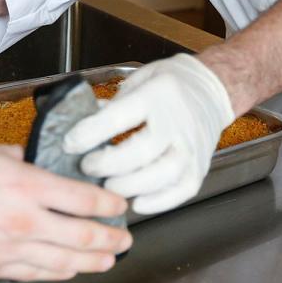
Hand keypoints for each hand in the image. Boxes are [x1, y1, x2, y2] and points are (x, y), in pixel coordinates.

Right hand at [0, 143, 131, 280]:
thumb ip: (23, 158)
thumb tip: (40, 161)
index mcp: (28, 185)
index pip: (85, 200)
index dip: (110, 205)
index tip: (121, 206)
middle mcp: (26, 221)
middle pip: (83, 237)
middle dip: (112, 239)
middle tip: (126, 239)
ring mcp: (10, 249)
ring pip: (64, 262)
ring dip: (93, 262)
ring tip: (109, 259)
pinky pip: (35, 274)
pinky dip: (59, 273)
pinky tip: (70, 270)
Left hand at [63, 54, 234, 214]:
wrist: (212, 89)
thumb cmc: (170, 85)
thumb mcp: (138, 80)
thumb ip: (112, 105)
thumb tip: (81, 126)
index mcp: (157, 95)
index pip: (120, 117)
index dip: (90, 133)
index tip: (70, 143)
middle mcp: (177, 122)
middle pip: (142, 151)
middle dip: (108, 164)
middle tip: (88, 167)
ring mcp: (191, 147)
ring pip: (163, 175)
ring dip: (130, 186)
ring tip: (109, 186)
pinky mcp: (199, 167)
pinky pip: (181, 192)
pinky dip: (157, 202)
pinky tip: (136, 202)